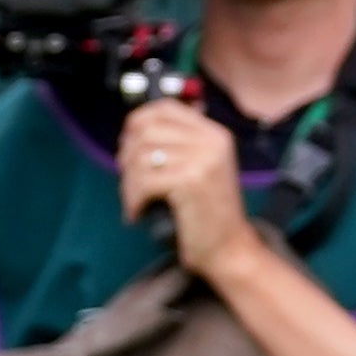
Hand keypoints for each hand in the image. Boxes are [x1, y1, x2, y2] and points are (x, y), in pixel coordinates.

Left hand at [117, 94, 249, 276]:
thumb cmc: (205, 213)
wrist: (228, 247)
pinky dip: (132, 200)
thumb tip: (134, 129)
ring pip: (140, 158)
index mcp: (213, 134)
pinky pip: (142, 182)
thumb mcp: (198, 169)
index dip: (137, 122)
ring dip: (128, 184)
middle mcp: (211, 141)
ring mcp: (203, 159)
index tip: (127, 145)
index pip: (165, 107)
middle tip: (129, 182)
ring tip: (135, 201)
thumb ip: (175, 147)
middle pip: (146, 131)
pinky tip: (137, 213)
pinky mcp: (190, 181)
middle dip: (127, 157)